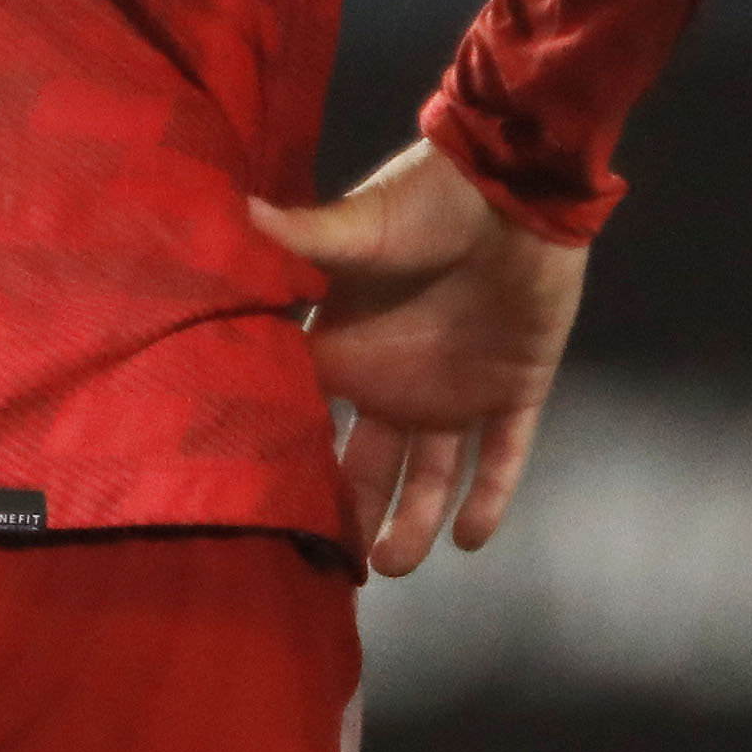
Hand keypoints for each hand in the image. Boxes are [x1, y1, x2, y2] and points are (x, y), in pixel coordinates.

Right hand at [252, 147, 587, 574]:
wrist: (521, 184)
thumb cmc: (432, 200)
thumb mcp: (362, 225)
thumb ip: (303, 236)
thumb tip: (231, 211)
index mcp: (351, 343)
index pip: (312, 412)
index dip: (292, 455)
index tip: (264, 505)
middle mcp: (397, 375)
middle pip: (368, 460)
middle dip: (352, 511)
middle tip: (336, 566)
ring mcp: (457, 387)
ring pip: (432, 472)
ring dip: (416, 520)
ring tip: (395, 567)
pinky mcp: (516, 389)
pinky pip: (504, 455)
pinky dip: (492, 497)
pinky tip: (473, 541)